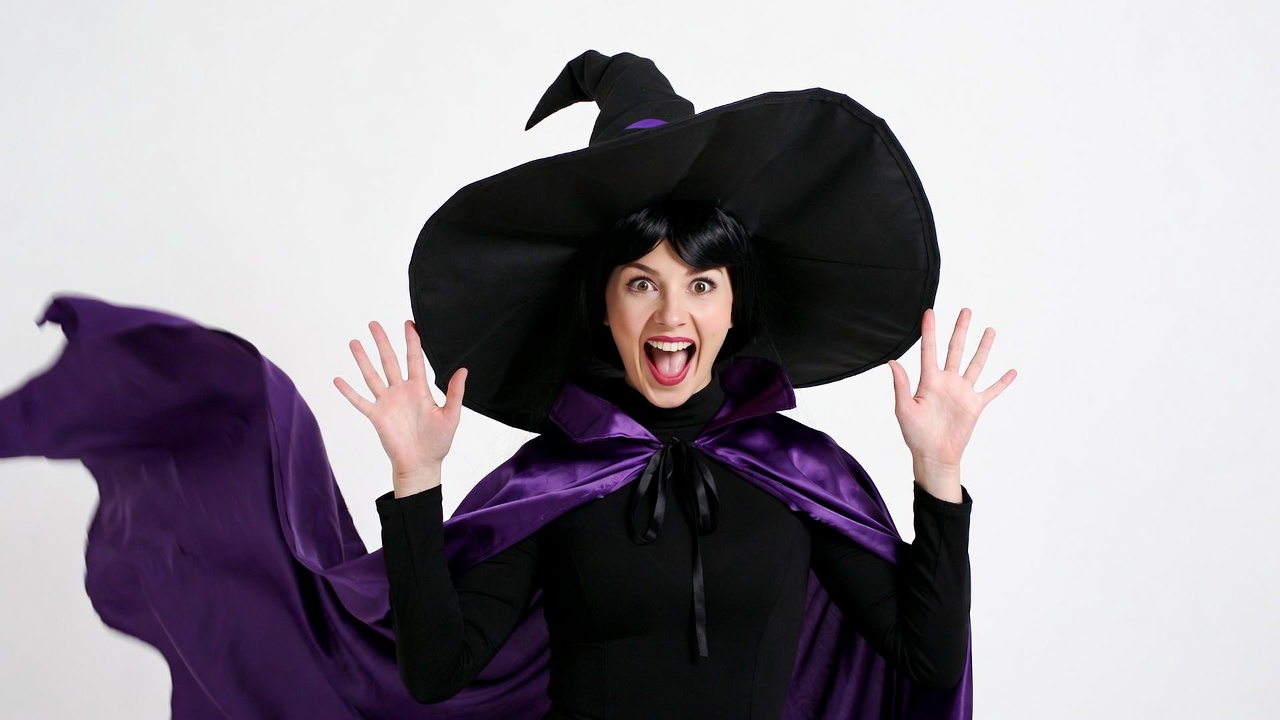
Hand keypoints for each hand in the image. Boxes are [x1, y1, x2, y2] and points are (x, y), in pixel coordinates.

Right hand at [334, 320, 466, 496]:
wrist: (422, 464)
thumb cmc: (438, 442)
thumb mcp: (451, 415)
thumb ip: (454, 393)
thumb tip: (463, 370)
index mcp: (419, 389)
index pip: (414, 359)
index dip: (412, 341)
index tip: (409, 324)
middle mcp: (401, 391)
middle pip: (390, 361)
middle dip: (382, 342)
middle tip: (374, 324)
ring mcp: (387, 402)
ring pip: (372, 376)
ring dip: (363, 360)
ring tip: (354, 342)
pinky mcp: (377, 416)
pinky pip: (360, 401)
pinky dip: (349, 392)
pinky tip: (338, 380)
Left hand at [888, 308, 1015, 500]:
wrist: (933, 455)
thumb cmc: (915, 434)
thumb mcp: (904, 409)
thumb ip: (901, 385)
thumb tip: (892, 362)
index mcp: (928, 381)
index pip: (929, 350)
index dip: (929, 331)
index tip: (930, 312)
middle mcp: (947, 382)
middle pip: (955, 350)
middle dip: (960, 330)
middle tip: (966, 310)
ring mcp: (962, 392)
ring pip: (975, 364)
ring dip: (983, 348)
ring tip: (990, 330)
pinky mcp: (975, 406)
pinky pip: (991, 391)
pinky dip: (1002, 382)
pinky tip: (1012, 371)